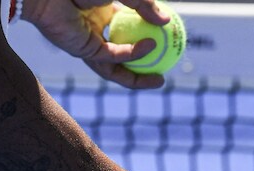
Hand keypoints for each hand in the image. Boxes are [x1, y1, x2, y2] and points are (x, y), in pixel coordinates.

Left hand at [22, 0, 170, 88]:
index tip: (169, 42)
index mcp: (102, 14)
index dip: (149, 38)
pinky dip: (133, 54)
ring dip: (139, 76)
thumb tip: (166, 22)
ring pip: (117, 67)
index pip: (129, 31)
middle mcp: (96, 31)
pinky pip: (113, 56)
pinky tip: (151, 48)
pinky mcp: (83, 50)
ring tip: (160, 80)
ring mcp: (89, 43)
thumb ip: (143, 5)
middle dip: (145, 68)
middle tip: (167, 69)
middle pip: (124, 57)